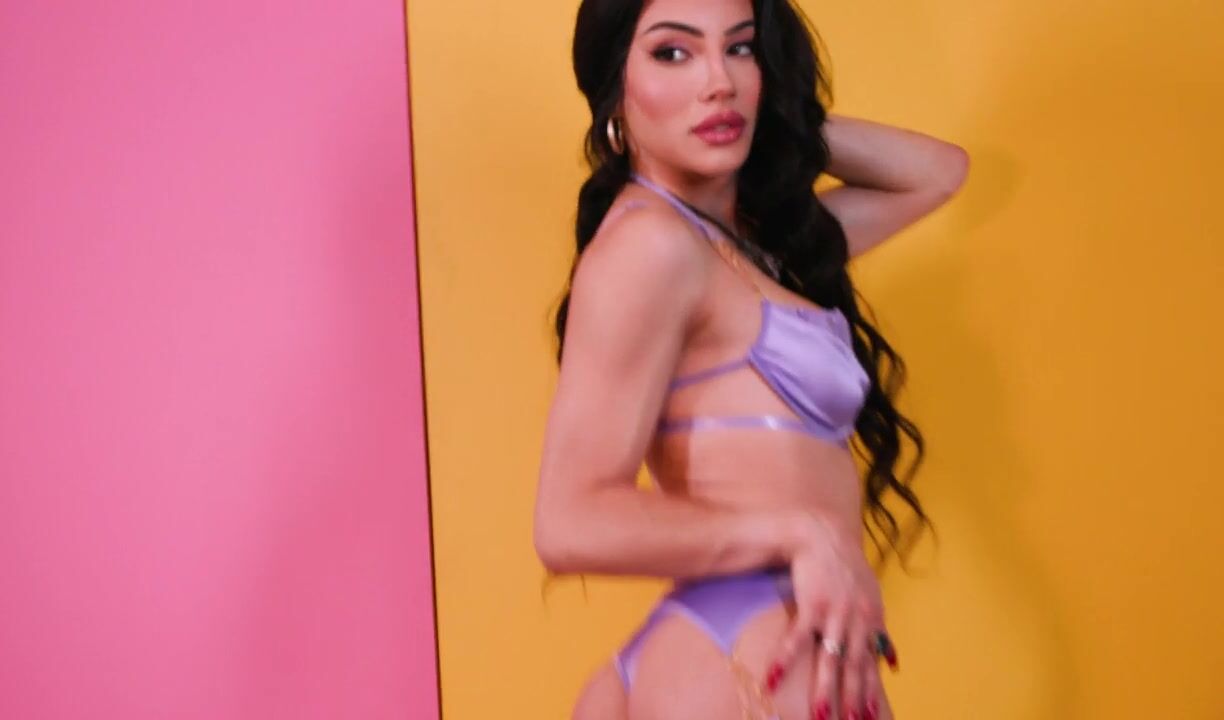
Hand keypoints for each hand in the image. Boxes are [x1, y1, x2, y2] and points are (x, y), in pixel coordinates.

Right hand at [763, 513, 895, 719]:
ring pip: (830, 660)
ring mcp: (834, 614)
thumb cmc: (845, 566)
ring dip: (826, 690)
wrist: (821, 534)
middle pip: (855, 667)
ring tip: (821, 716)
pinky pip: (796, 640)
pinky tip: (774, 680)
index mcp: (871, 620)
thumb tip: (893, 661)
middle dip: (854, 699)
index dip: (871, 692)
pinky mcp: (810, 606)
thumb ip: (881, 630)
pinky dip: (785, 661)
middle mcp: (856, 620)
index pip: (872, 663)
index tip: (871, 717)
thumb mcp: (872, 596)